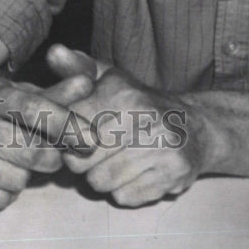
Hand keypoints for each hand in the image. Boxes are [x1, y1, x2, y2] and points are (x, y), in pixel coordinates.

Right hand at [0, 71, 94, 211]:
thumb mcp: (20, 94)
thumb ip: (57, 93)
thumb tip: (87, 83)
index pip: (34, 109)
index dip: (66, 125)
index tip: (91, 141)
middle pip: (31, 152)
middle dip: (50, 157)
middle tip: (47, 153)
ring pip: (17, 181)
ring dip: (25, 176)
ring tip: (10, 159)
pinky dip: (4, 192)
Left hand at [46, 44, 213, 205]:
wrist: (194, 128)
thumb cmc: (137, 102)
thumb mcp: (108, 78)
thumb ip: (77, 67)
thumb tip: (53, 51)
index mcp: (123, 94)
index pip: (70, 125)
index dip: (65, 133)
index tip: (72, 132)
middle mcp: (145, 119)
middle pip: (80, 159)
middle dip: (79, 160)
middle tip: (92, 150)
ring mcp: (162, 149)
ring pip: (100, 182)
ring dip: (99, 177)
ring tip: (111, 161)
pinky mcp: (173, 176)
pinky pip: (123, 197)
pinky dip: (122, 190)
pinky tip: (132, 174)